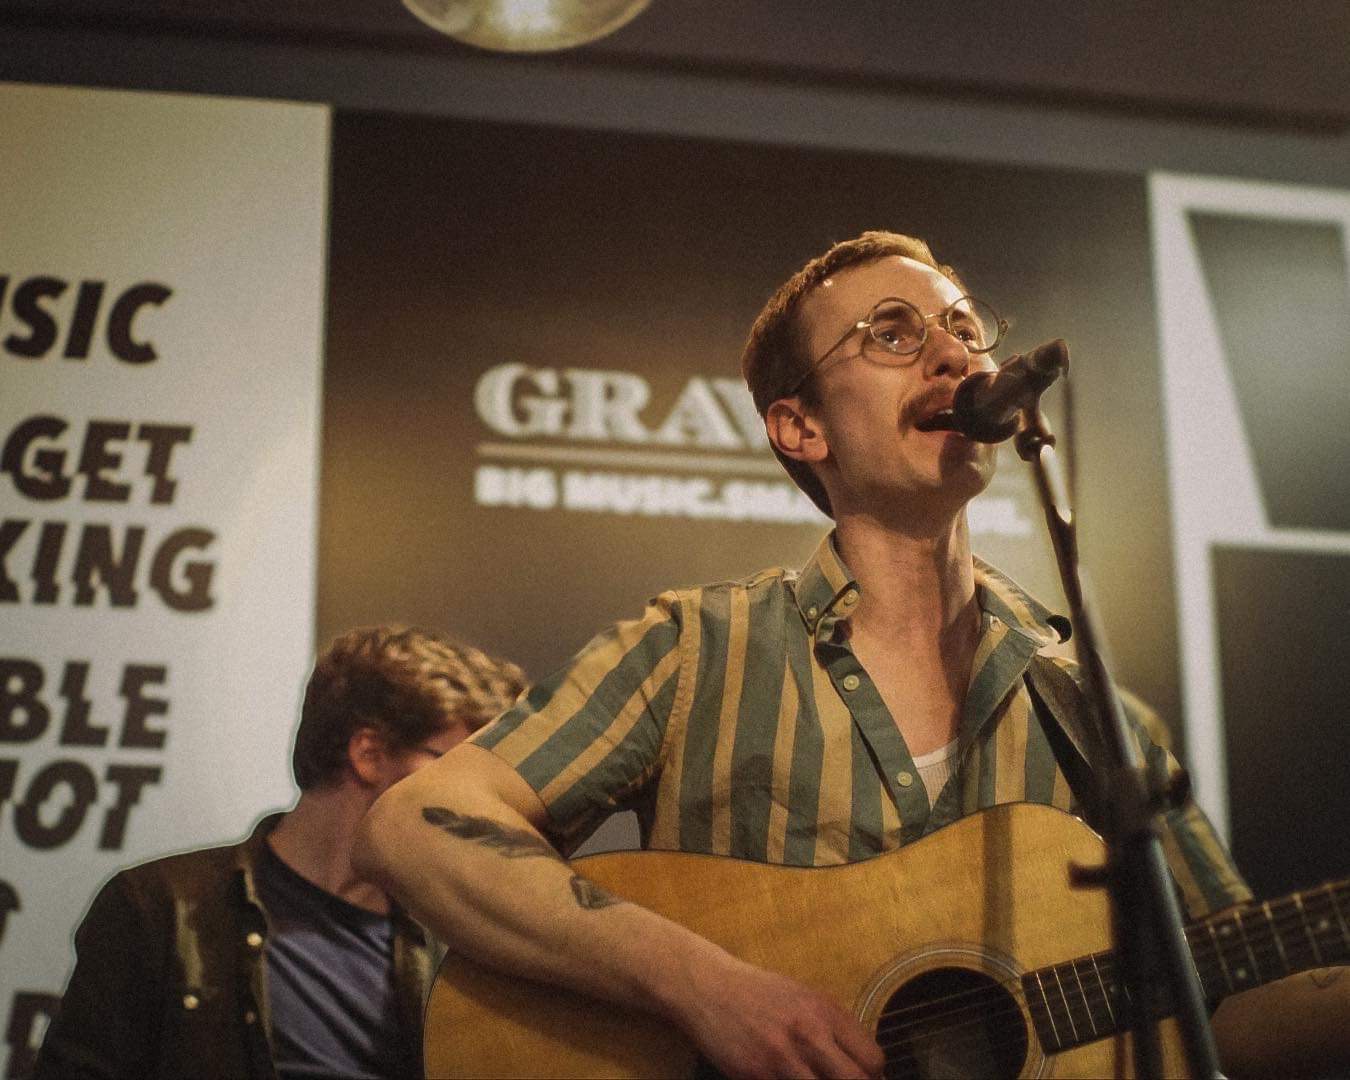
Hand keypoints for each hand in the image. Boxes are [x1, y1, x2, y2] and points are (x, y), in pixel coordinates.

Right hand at [677, 957, 884, 1078]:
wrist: (707, 989)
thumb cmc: (758, 993)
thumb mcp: (803, 996)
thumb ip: (833, 1027)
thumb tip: (865, 1065)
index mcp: (824, 1010)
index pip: (872, 1059)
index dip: (872, 1077)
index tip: (861, 1078)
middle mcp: (808, 1033)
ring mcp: (781, 1057)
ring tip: (810, 1078)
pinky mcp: (756, 1075)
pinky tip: (783, 1078)